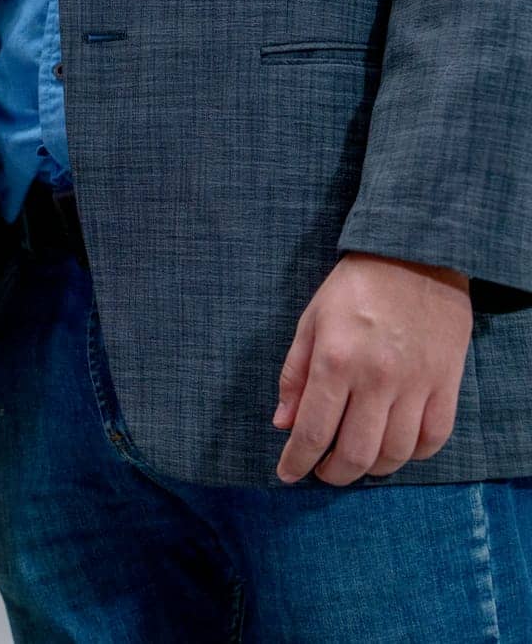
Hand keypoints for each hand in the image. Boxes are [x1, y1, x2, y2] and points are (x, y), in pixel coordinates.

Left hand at [274, 253, 470, 484]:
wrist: (414, 256)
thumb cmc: (354, 288)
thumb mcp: (310, 322)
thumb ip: (295, 375)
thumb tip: (283, 423)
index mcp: (336, 361)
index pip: (313, 430)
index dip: (297, 460)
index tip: (287, 475)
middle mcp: (377, 378)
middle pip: (356, 452)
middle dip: (333, 473)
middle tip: (322, 473)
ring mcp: (416, 383)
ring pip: (396, 453)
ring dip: (372, 468)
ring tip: (356, 462)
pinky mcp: (447, 382)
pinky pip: (434, 437)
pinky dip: (413, 454)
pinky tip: (395, 449)